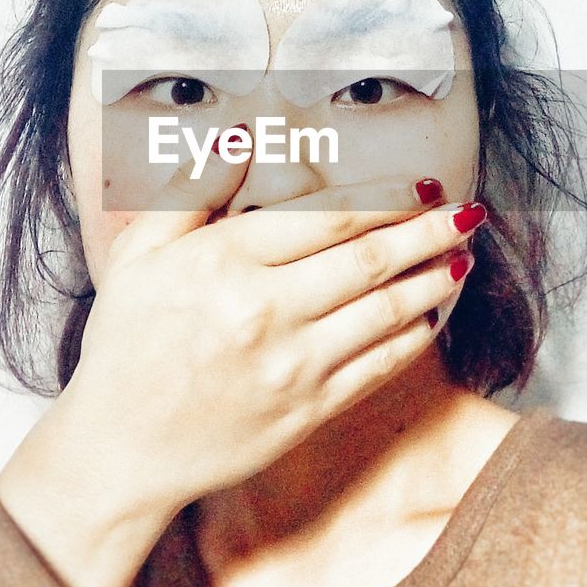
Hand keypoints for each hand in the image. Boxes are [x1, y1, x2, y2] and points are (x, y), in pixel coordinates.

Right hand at [59, 147, 482, 515]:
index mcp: (226, 262)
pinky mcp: (309, 412)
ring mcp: (293, 365)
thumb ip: (191, 192)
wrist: (121, 448)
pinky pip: (379, 368)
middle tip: (466, 212)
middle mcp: (267, 310)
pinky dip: (414, 338)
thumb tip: (239, 138)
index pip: (329, 216)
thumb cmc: (126, 345)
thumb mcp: (138, 255)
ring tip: (461, 257)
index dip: (388, 195)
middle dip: (429, 230)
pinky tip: (431, 316)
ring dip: (433, 279)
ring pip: (387, 312)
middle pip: (371, 259)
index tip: (423, 182)